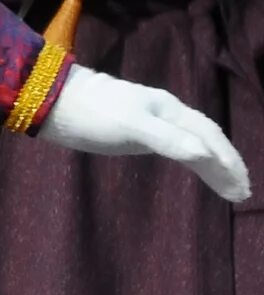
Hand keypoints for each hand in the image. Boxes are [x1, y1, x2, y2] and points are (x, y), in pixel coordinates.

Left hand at [38, 67, 251, 202]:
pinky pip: (173, 145)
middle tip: (242, 194)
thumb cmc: (91, 112)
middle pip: (206, 140)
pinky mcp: (134, 131)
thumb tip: (205, 156)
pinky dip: (190, 158)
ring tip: (226, 187)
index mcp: (171, 111)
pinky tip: (194, 165)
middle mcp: (166, 113)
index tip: (241, 189)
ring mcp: (150, 121)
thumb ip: (168, 140)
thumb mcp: (132, 126)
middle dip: (226, 166)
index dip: (228, 163)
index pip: (210, 138)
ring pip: (192, 143)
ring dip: (211, 164)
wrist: (51, 100)